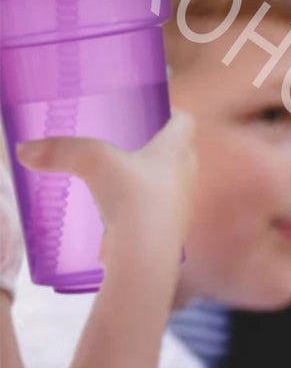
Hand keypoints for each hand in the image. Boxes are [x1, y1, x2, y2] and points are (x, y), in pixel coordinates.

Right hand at [15, 112, 195, 272]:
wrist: (147, 254)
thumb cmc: (133, 197)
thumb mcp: (95, 164)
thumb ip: (62, 152)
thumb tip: (24, 149)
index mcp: (178, 148)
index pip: (185, 120)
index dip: (171, 113)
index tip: (152, 114)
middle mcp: (187, 174)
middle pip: (178, 152)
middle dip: (156, 150)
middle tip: (129, 148)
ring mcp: (181, 205)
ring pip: (168, 187)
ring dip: (148, 185)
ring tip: (119, 187)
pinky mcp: (171, 233)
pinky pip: (155, 219)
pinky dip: (138, 218)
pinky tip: (114, 226)